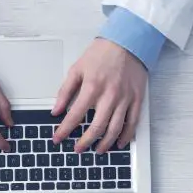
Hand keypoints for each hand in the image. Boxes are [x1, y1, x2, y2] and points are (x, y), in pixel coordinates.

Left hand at [51, 39, 146, 153]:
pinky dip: (126, 136)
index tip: (58, 138)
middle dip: (85, 142)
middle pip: (97, 127)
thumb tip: (56, 110)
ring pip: (115, 129)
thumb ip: (65, 91)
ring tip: (97, 151)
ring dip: (105, 144)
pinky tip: (119, 143)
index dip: (64, 130)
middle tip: (78, 149)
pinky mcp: (137, 99)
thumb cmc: (102, 53)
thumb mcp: (77, 68)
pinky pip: (132, 123)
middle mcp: (109, 95)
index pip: (75, 115)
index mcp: (92, 87)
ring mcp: (125, 99)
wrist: (128, 41)